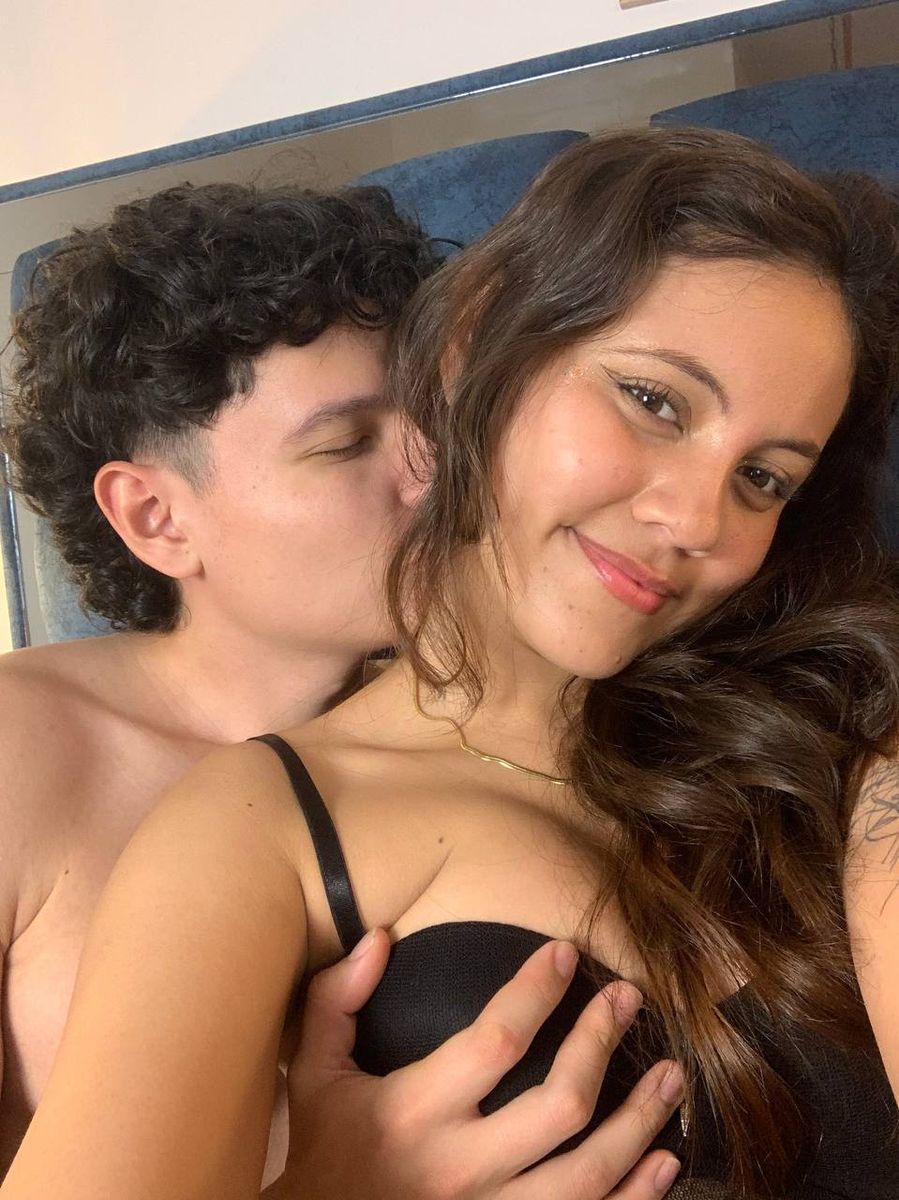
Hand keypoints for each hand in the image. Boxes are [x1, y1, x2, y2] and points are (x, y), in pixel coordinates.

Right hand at [263, 930, 682, 1198]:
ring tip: (671, 1073)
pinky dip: (637, 1196)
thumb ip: (338, 1001)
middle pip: (560, 1104)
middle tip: (628, 999)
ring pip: (590, 1172)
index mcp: (416, 1112)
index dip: (538, 990)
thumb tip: (381, 936)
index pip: (497, 1040)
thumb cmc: (324, 1151)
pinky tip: (665, 1160)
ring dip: (641, 1120)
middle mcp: (462, 1169)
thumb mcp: (314, 1072)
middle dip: (603, 1042)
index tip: (566, 953)